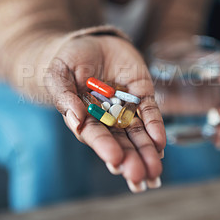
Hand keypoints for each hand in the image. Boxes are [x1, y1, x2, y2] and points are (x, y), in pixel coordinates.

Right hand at [45, 35, 165, 191]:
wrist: (91, 43)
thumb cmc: (69, 60)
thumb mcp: (59, 74)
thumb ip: (64, 95)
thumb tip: (75, 119)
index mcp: (85, 117)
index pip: (96, 135)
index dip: (105, 148)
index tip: (115, 161)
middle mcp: (108, 117)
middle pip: (120, 141)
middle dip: (131, 159)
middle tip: (140, 176)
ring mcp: (127, 107)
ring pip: (138, 133)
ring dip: (147, 150)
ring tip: (155, 169)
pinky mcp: (142, 94)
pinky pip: (150, 111)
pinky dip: (156, 126)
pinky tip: (160, 142)